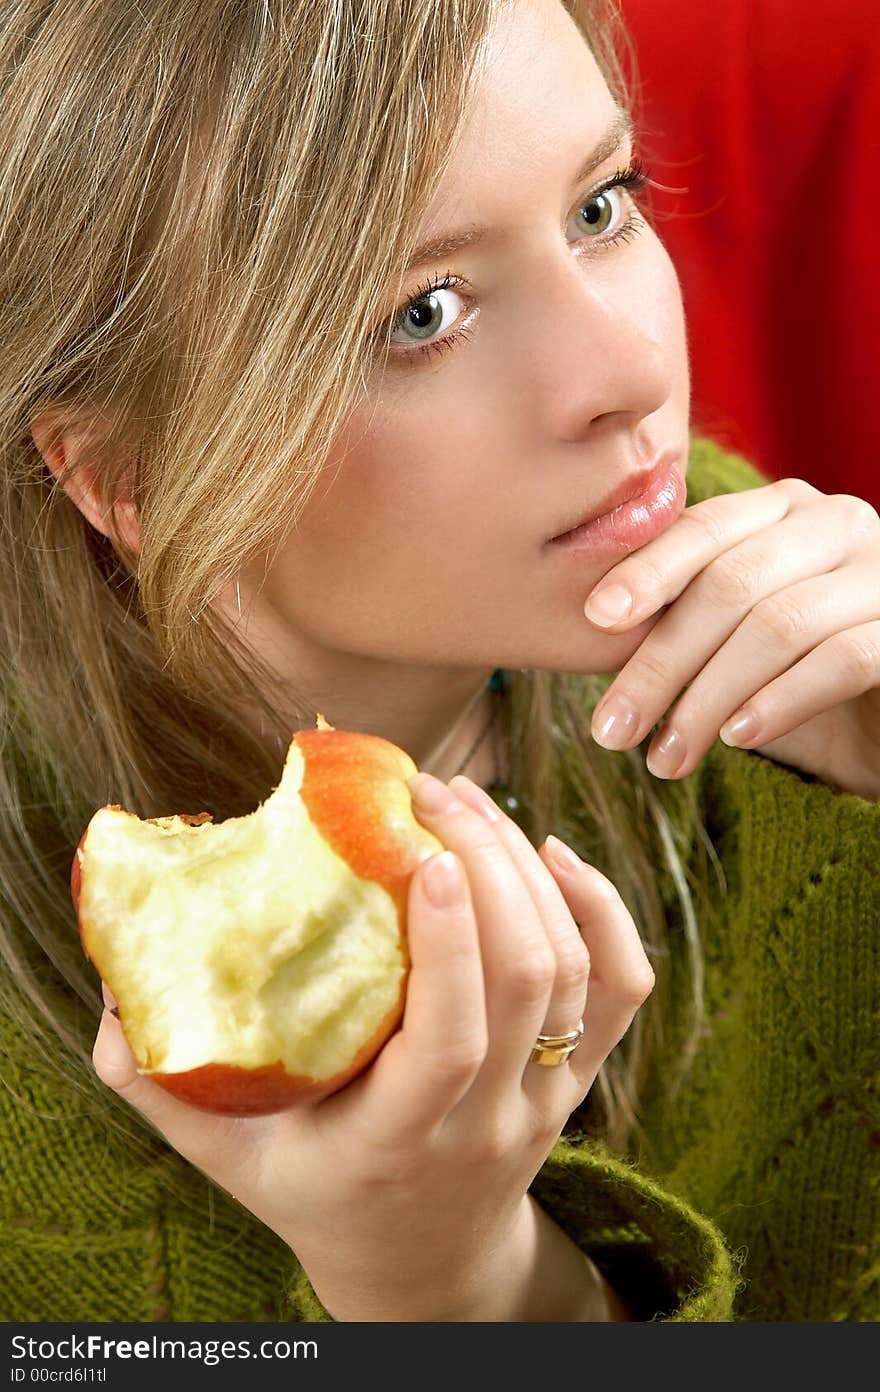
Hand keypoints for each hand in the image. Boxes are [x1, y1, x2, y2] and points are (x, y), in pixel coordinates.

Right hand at [91, 771, 652, 1321]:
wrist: (421, 1261)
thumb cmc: (314, 1189)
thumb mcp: (229, 1154)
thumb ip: (163, 1083)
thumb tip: (116, 986)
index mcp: (401, 1141)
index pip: (452, 1042)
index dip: (450, 944)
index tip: (424, 853)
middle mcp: (492, 1120)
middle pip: (529, 979)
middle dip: (489, 864)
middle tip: (430, 789)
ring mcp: (549, 1099)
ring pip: (577, 971)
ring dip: (531, 868)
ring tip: (470, 800)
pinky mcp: (580, 1076)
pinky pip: (625, 987)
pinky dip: (604, 908)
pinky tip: (553, 851)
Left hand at [583, 478, 879, 800]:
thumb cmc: (798, 683)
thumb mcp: (729, 643)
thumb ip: (678, 618)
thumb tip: (591, 625)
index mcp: (783, 511)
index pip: (704, 528)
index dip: (647, 570)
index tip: (594, 618)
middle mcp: (837, 525)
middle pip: (731, 583)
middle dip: (662, 663)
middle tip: (612, 731)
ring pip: (778, 625)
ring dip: (708, 698)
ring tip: (665, 758)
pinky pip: (842, 658)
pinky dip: (780, 700)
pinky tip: (738, 739)